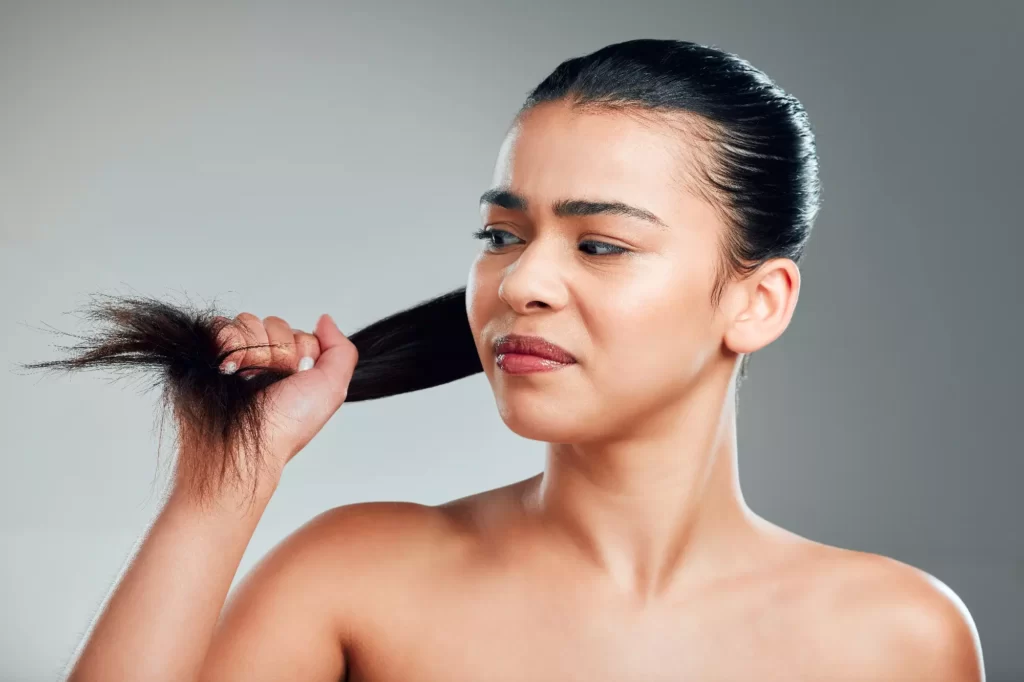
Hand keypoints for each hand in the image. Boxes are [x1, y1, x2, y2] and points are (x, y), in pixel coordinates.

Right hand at [213, 312, 357, 469]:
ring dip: (252, 350)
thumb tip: (324, 320)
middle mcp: (265, 360)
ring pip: (248, 322)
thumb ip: (340, 350)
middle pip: (274, 324)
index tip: (297, 375)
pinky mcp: (210, 352)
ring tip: (248, 378)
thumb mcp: (332, 389)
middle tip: (272, 379)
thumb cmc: (286, 425)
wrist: (244, 443)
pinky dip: (227, 343)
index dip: (301, 350)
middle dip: (277, 350)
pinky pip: (221, 326)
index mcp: (292, 367)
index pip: (299, 332)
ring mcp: (237, 355)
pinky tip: (230, 368)